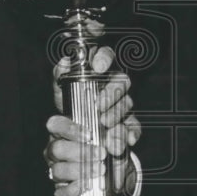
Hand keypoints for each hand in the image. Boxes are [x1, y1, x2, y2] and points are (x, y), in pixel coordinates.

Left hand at [45, 46, 140, 195]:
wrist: (76, 131)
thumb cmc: (71, 104)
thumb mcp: (62, 90)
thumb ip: (61, 75)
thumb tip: (64, 62)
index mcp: (99, 72)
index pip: (107, 56)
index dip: (105, 58)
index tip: (98, 67)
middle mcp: (114, 85)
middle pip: (121, 81)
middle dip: (111, 93)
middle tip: (98, 105)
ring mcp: (123, 104)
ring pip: (127, 104)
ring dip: (117, 114)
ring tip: (104, 124)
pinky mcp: (128, 122)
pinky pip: (135, 126)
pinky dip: (132, 133)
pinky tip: (128, 140)